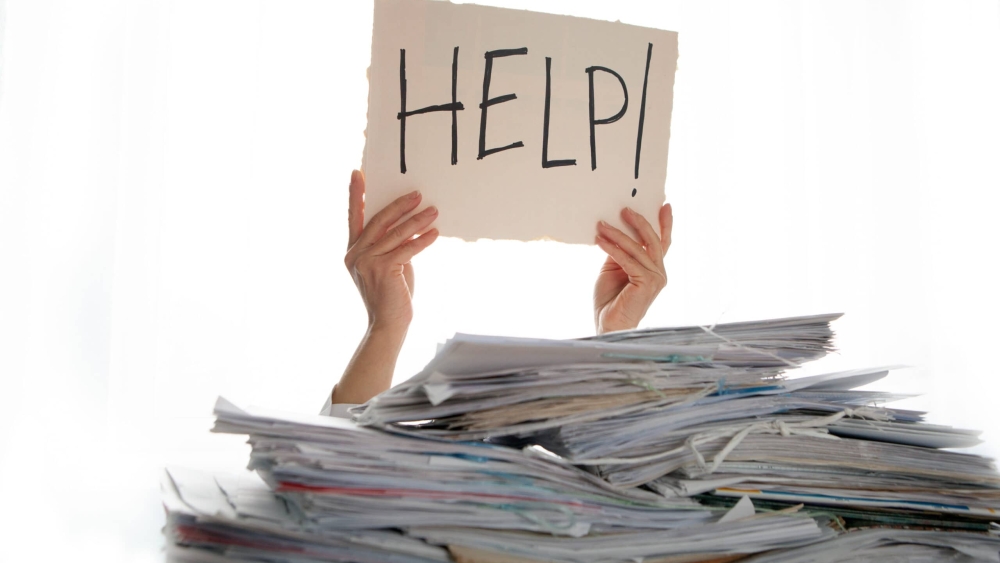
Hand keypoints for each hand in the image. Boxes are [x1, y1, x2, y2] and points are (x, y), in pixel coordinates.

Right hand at [345, 170, 438, 330]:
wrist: (388, 324)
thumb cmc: (391, 295)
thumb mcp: (388, 264)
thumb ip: (391, 245)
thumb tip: (411, 225)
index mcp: (352, 251)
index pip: (354, 217)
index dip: (355, 195)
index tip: (358, 173)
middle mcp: (355, 254)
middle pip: (378, 220)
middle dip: (399, 205)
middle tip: (417, 193)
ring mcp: (366, 262)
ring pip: (395, 233)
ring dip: (417, 220)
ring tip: (434, 210)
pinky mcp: (382, 269)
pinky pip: (406, 248)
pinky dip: (422, 240)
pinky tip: (434, 232)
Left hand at [593, 204, 672, 333]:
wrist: (608, 325)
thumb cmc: (610, 300)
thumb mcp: (614, 269)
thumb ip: (620, 253)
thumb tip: (615, 231)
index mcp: (654, 270)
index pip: (662, 243)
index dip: (665, 224)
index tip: (664, 205)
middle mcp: (659, 273)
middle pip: (652, 240)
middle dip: (639, 222)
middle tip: (625, 209)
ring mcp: (655, 279)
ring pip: (638, 248)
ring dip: (618, 234)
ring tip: (601, 225)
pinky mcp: (646, 283)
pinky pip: (628, 260)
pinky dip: (613, 249)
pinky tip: (600, 241)